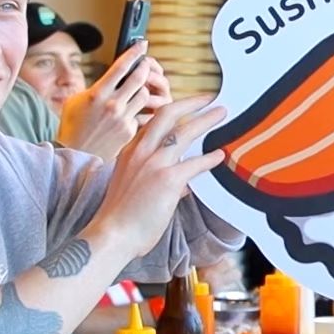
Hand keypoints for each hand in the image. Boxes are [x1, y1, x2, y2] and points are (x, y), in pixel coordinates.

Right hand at [57, 41, 167, 159]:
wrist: (75, 154)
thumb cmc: (73, 126)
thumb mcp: (76, 100)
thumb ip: (96, 87)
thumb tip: (114, 77)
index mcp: (97, 93)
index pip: (121, 66)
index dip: (134, 52)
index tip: (142, 44)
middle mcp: (112, 104)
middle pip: (139, 78)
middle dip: (144, 68)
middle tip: (144, 65)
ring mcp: (123, 119)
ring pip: (144, 95)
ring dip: (143, 90)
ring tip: (137, 90)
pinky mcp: (130, 132)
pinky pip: (141, 114)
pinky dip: (139, 111)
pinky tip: (133, 111)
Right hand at [86, 97, 226, 260]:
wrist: (112, 234)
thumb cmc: (120, 217)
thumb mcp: (131, 186)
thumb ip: (154, 179)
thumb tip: (183, 185)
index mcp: (130, 151)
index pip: (153, 122)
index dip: (172, 111)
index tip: (186, 106)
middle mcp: (140, 151)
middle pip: (168, 115)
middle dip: (191, 103)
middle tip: (209, 98)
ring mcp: (154, 163)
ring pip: (184, 132)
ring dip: (206, 120)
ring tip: (221, 113)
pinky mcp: (167, 179)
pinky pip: (195, 163)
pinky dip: (210, 158)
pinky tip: (220, 155)